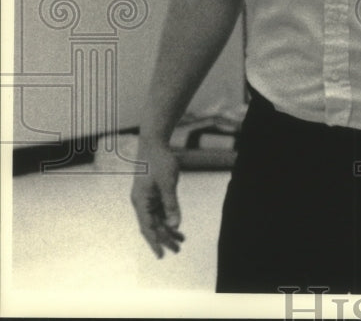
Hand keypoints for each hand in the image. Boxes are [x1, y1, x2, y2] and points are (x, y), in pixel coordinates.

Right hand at [130, 140, 184, 257]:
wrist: (154, 143)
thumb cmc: (160, 161)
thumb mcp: (168, 183)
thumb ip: (171, 204)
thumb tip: (175, 225)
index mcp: (141, 202)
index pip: (148, 228)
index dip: (155, 242)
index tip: (162, 255)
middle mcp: (141, 203)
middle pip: (152, 226)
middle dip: (164, 239)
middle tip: (177, 250)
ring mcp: (146, 198)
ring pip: (157, 219)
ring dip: (168, 230)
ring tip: (181, 241)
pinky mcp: (152, 194)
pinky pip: (160, 211)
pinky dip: (169, 218)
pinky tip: (177, 226)